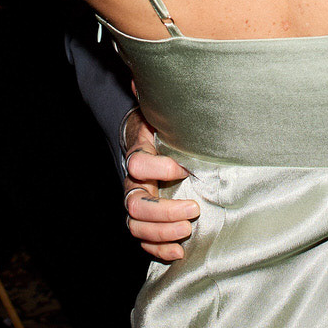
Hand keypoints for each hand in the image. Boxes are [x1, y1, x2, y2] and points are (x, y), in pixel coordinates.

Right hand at [122, 109, 198, 262]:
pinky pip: (143, 241)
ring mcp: (137, 203)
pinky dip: (158, 250)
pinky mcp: (144, 220)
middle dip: (164, 210)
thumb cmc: (162, 128)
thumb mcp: (162, 113)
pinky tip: (178, 252)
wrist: (150, 143)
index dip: (159, 168)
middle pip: (135, 203)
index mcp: (138, 154)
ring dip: (162, 232)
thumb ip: (158, 97)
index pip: (137, 163)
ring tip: (188, 229)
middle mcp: (133, 182)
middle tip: (194, 209)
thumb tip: (146, 75)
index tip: (184, 169)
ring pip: (136, 225)